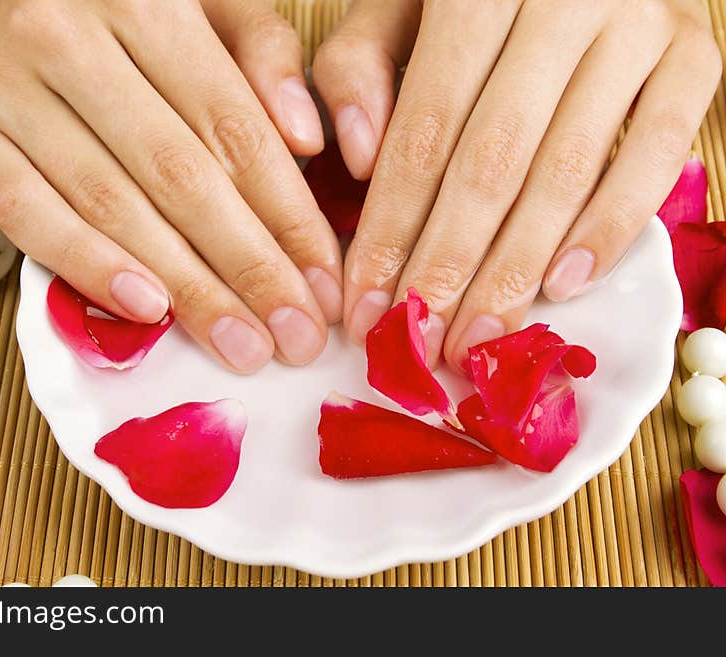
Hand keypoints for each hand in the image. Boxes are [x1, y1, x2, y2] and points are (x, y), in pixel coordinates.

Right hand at [0, 0, 342, 372]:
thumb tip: (307, 141)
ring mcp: (6, 86)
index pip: (234, 129)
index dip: (287, 216)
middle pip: (181, 176)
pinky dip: (87, 265)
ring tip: (241, 344)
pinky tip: (146, 311)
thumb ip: (259, 51)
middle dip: (250, 269)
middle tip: (297, 337)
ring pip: (112, 204)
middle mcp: (72, 39)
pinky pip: (26, 213)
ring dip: (186, 286)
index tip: (324, 282)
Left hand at [313, 0, 720, 370]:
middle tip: (421, 344)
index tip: (367, 308)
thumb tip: (358, 160)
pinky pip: (656, 158)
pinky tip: (562, 287)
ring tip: (478, 338)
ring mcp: (638, 26)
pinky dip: (609, 228)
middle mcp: (563, 1)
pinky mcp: (693, 56)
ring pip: (566, 173)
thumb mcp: (397, 8)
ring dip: (517, 271)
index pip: (422, 136)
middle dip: (450, 268)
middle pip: (492, 166)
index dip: (391, 232)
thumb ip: (359, 67)